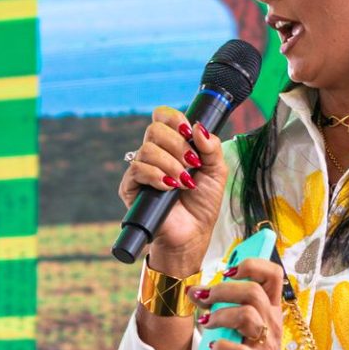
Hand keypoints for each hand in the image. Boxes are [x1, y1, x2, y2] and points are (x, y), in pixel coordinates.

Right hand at [119, 107, 228, 274]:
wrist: (194, 232)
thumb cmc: (204, 203)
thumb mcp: (217, 171)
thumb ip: (212, 147)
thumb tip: (198, 126)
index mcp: (173, 145)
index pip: (163, 117)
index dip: (174, 119)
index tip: (189, 132)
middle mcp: (155, 154)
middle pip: (154, 129)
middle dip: (177, 145)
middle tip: (192, 164)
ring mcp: (142, 170)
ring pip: (147, 149)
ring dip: (170, 164)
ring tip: (183, 182)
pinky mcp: (131, 187)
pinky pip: (136, 169)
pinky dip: (155, 175)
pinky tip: (168, 186)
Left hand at [192, 256, 299, 349]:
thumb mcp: (247, 326)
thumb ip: (226, 306)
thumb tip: (195, 289)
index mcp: (270, 310)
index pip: (273, 274)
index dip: (251, 265)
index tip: (229, 271)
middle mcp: (270, 324)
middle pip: (253, 292)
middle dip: (222, 290)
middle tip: (204, 299)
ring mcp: (264, 346)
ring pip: (246, 316)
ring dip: (219, 316)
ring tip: (205, 324)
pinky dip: (221, 347)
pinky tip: (213, 348)